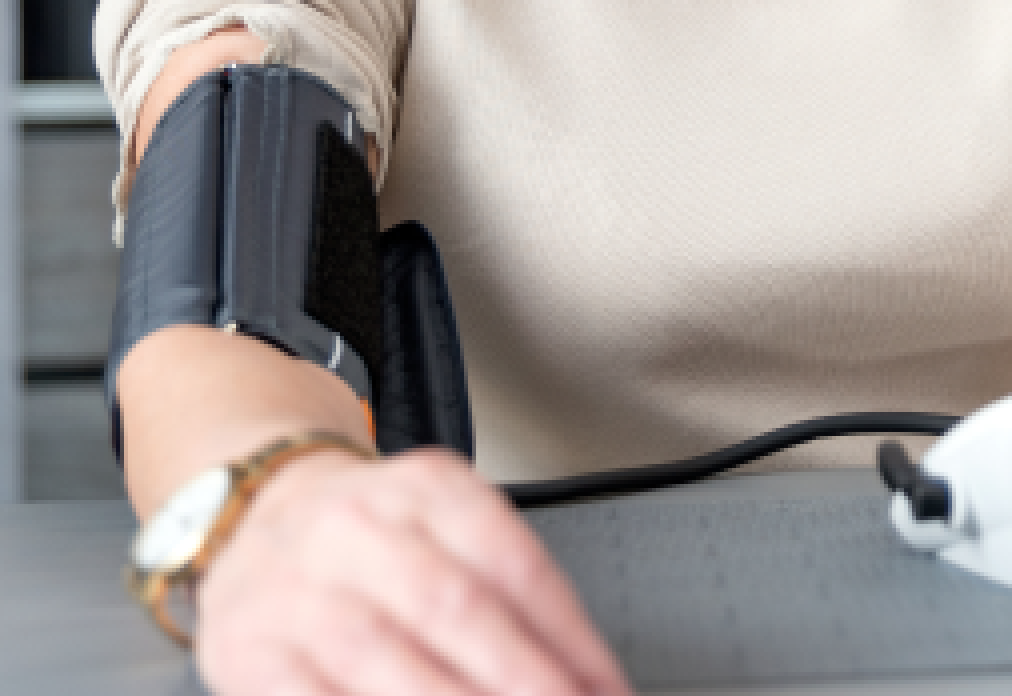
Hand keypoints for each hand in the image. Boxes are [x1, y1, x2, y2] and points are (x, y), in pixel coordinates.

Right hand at [195, 447, 630, 695]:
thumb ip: (508, 589)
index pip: (514, 563)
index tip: (606, 691)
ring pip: (385, 657)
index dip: (569, 638)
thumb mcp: (444, 522)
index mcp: (429, 489)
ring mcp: (300, 589)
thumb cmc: (370, 532)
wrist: (251, 512)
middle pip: (455, 607)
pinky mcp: (251, 651)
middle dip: (523, 679)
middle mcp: (363, 527)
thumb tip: (582, 674)